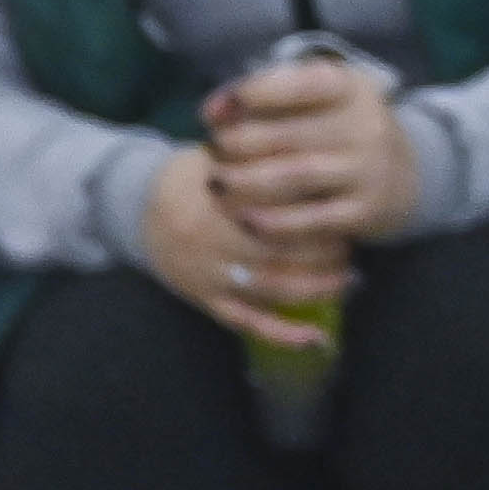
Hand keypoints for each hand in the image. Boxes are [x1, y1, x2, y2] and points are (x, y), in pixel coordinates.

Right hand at [147, 145, 349, 345]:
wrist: (137, 209)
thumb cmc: (192, 178)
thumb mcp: (217, 156)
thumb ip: (256, 154)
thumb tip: (310, 151)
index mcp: (217, 198)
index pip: (277, 205)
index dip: (314, 208)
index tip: (341, 205)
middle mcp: (213, 239)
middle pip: (282, 249)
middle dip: (325, 250)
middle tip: (351, 243)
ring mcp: (210, 275)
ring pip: (273, 288)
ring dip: (318, 287)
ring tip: (349, 279)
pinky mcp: (207, 301)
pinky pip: (248, 323)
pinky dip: (284, 334)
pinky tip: (316, 338)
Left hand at [204, 57, 422, 244]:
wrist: (406, 174)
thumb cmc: (340, 129)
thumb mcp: (319, 98)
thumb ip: (267, 94)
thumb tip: (213, 112)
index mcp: (349, 87)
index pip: (292, 84)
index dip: (245, 96)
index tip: (210, 113)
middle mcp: (364, 125)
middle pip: (285, 134)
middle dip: (237, 144)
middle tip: (212, 153)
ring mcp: (368, 170)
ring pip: (292, 177)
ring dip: (244, 182)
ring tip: (217, 184)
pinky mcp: (365, 211)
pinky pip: (309, 220)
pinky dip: (271, 221)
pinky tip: (245, 218)